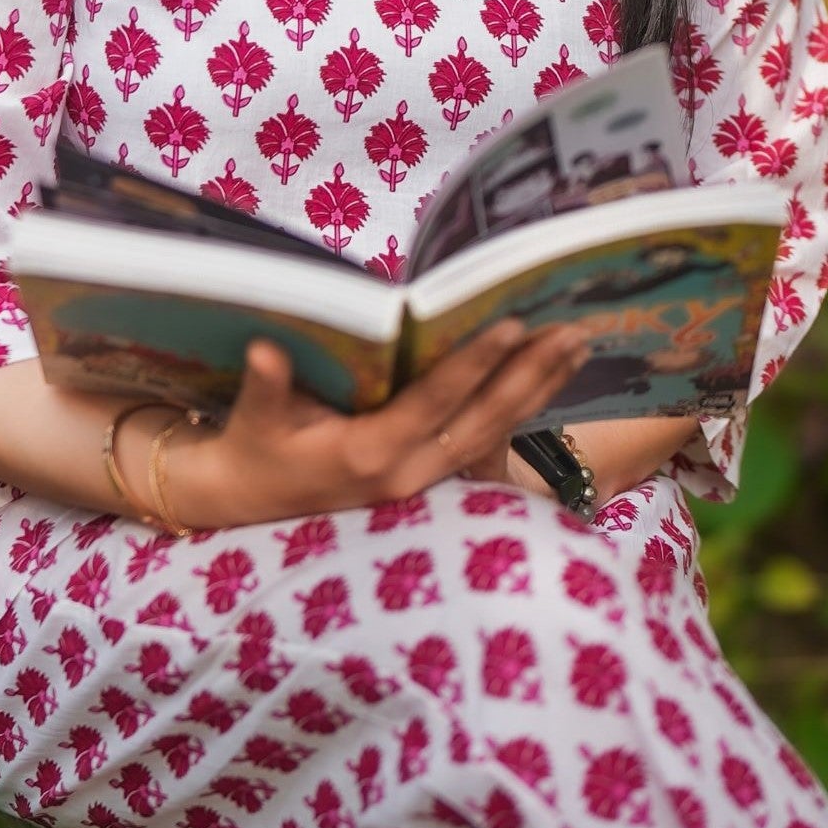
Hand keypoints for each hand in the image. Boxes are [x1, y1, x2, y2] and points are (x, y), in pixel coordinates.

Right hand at [166, 318, 592, 527]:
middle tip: (573, 331)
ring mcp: (424, 480)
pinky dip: (520, 408)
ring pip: (495, 434)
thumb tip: (265, 351)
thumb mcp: (253, 419)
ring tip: (578, 346)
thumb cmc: (253, 449)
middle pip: (484, 421)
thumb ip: (265, 387)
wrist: (249, 501)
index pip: (434, 402)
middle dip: (531, 376)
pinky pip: (486, 442)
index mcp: (370, 454)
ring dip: (538, 390)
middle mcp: (408, 472)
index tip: (513, 325)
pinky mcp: (429, 477)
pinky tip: (548, 377)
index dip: (474, 365)